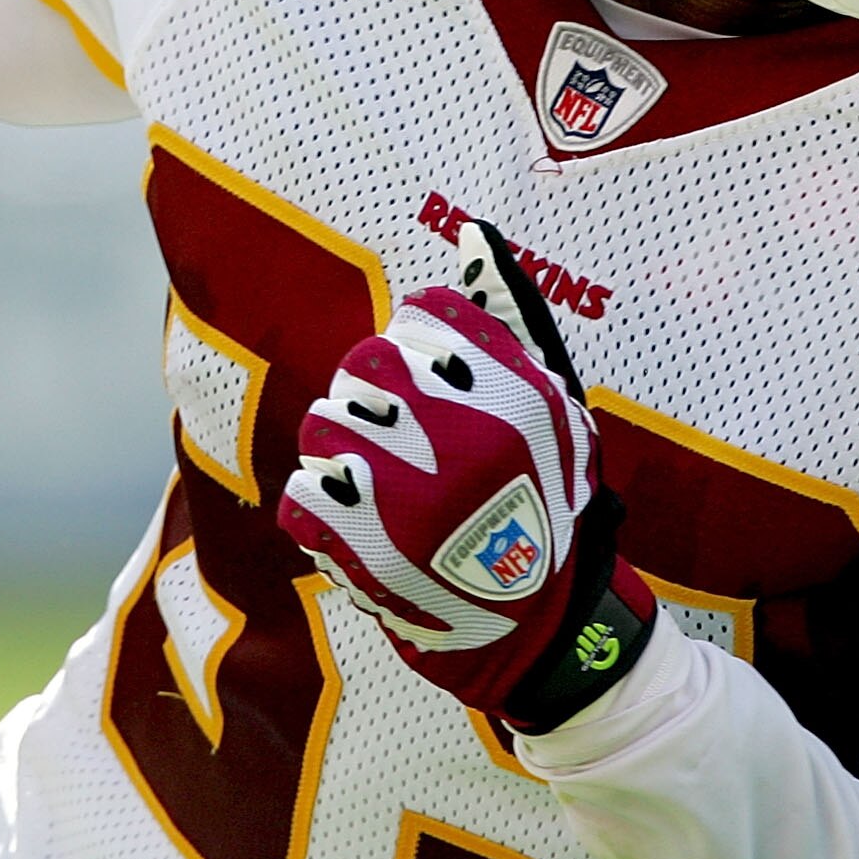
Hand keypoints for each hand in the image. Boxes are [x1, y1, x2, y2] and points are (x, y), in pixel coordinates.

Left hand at [276, 222, 654, 731]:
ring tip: (375, 480)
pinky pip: (302, 492)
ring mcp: (404, 493)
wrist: (537, 623)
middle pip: (363, 366)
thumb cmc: (542, 503)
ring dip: (341, 447)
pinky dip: (320, 506)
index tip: (429, 385)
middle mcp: (455, 436)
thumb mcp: (555, 411)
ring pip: (322, 424)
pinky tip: (356, 522)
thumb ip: (509, 323)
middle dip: (372, 395)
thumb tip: (474, 236)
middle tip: (395, 434)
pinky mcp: (362, 547)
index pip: (421, 321)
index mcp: (507, 396)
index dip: (417, 351)